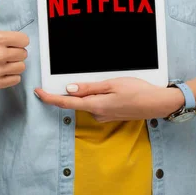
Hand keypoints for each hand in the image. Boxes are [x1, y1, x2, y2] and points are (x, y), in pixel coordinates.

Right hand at [0, 0, 29, 88]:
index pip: (24, 40)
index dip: (18, 40)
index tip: (10, 41)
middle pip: (23, 54)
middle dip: (16, 51)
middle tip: (5, 50)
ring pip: (21, 67)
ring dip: (14, 64)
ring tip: (4, 60)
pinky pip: (15, 80)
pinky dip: (11, 76)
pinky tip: (2, 69)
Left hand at [34, 77, 184, 121]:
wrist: (158, 104)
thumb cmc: (137, 91)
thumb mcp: (112, 84)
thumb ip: (89, 88)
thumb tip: (69, 89)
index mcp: (95, 106)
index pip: (65, 103)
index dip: (49, 98)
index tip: (38, 92)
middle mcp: (97, 114)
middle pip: (75, 102)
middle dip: (70, 91)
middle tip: (72, 78)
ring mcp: (104, 116)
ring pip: (87, 102)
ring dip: (86, 93)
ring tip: (103, 81)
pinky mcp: (110, 115)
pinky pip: (96, 104)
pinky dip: (95, 96)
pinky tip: (107, 89)